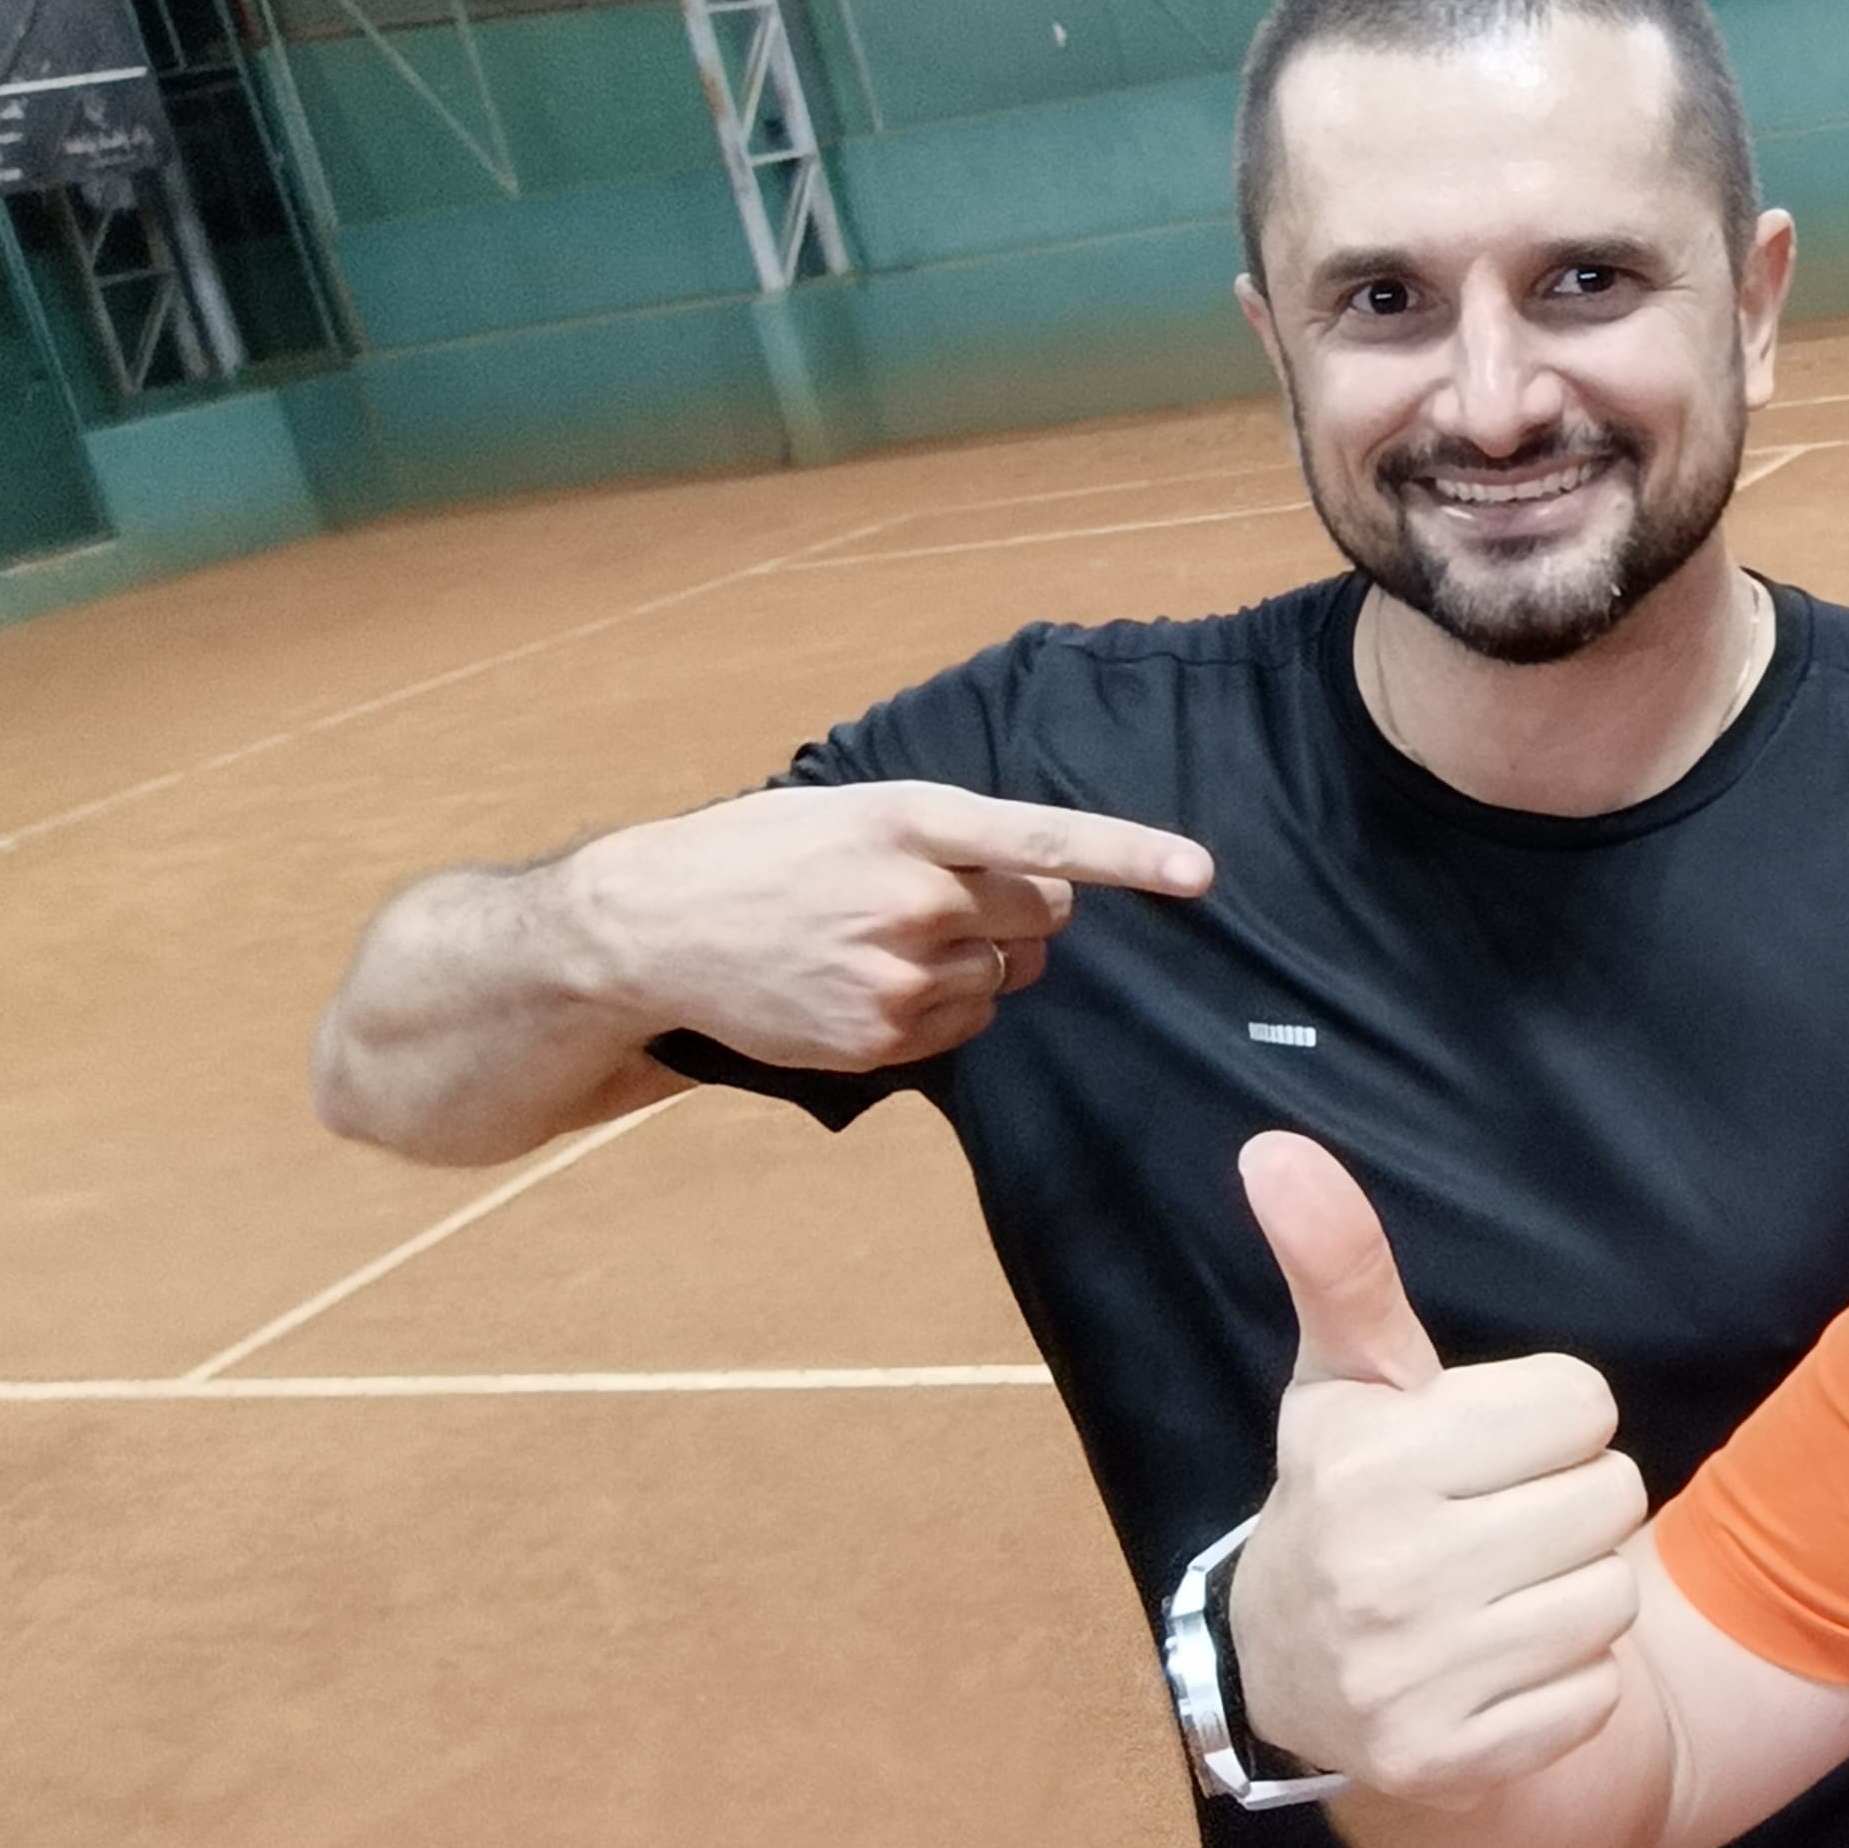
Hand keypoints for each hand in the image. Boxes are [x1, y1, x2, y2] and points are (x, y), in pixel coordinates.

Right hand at [560, 781, 1212, 1071]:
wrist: (651, 928)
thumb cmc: (759, 853)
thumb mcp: (848, 809)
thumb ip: (944, 835)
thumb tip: (1039, 875)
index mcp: (908, 822)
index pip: (1041, 839)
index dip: (1129, 856)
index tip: (1198, 873)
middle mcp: (911, 899)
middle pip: (1044, 913)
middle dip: (1026, 907)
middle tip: (956, 899)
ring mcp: (895, 976)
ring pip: (1007, 973)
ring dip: (981, 958)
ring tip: (891, 939)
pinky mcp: (879, 1038)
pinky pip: (965, 1025)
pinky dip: (944, 1005)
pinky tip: (873, 981)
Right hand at [1230, 1133, 1647, 1806]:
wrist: (1296, 1678)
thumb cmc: (1348, 1497)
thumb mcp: (1345, 1379)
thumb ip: (1336, 1263)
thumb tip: (1276, 1148)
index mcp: (1369, 1463)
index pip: (1584, 1401)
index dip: (1544, 1418)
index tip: (1480, 1445)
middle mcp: (1387, 1575)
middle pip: (1614, 1494)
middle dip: (1565, 1500)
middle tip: (1488, 1521)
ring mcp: (1418, 1680)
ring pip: (1612, 1597)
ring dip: (1571, 1593)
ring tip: (1493, 1590)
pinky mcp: (1454, 1758)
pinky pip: (1596, 1692)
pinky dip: (1563, 1682)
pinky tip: (1494, 1662)